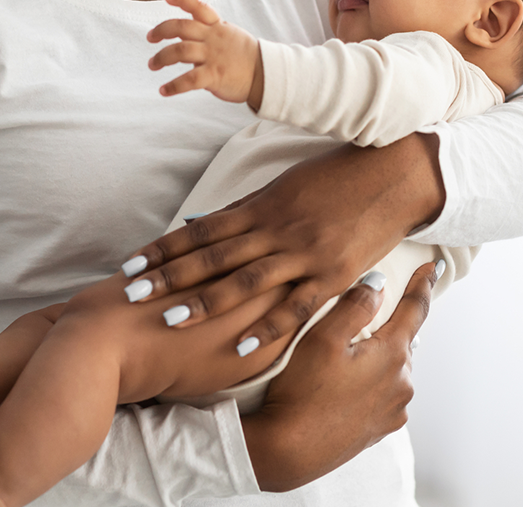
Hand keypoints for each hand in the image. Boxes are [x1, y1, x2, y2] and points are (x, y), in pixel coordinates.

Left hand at [123, 133, 444, 351]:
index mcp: (262, 206)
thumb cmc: (338, 175)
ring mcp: (304, 253)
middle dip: (169, 277)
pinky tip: (242, 348)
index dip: (163, 249)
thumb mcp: (286, 185)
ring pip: (246, 281)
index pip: (200, 231)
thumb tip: (205, 224)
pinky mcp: (332, 275)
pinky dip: (268, 329)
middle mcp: (276, 229)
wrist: (393, 174)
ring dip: (205, 302)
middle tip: (130, 296)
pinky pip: (295, 307)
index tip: (129, 266)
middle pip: (213, 256)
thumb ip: (248, 209)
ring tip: (170, 321)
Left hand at [147, 0, 264, 107]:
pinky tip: (164, 91)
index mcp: (218, 27)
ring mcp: (213, 57)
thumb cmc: (246, 57)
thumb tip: (185, 37)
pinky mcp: (214, 76)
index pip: (199, 7)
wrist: (266, 75)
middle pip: (181, 27)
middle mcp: (213, 39)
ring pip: (180, 52)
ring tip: (152, 65)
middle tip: (150, 38)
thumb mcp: (230, 35)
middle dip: (161, 30)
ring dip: (161, 58)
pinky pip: (188, 80)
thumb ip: (209, 32)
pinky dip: (173, 86)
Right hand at [242, 263, 436, 491]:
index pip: (414, 309)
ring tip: (347, 360)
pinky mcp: (379, 431)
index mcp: (392, 354)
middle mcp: (402, 384)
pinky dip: (371, 385)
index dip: (423, 284)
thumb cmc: (301, 392)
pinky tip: (346, 388)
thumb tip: (378, 284)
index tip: (433, 268)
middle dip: (387, 328)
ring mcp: (393, 410)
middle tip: (364, 321)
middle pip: (401, 342)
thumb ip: (355, 306)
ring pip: (391, 370)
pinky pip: (383, 396)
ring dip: (377, 359)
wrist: (288, 452)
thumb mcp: (323, 338)